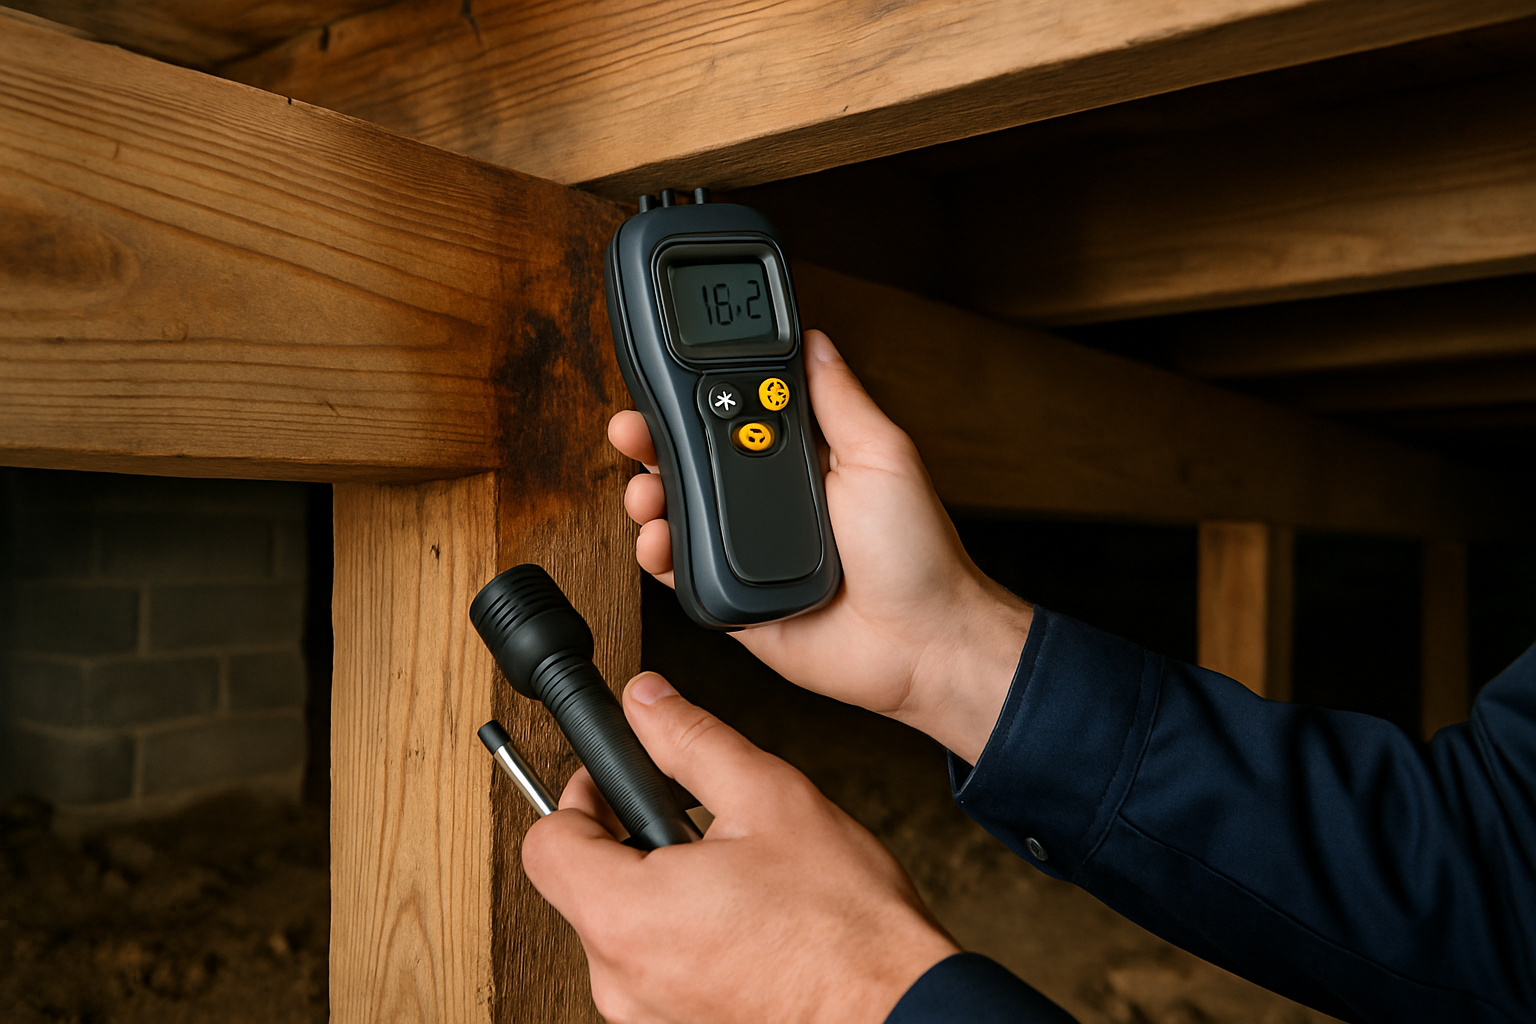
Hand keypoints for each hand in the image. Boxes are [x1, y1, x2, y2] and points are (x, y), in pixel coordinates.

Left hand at [522, 672, 959, 1023]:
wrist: (896, 1010)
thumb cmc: (845, 926)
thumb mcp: (767, 797)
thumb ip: (691, 740)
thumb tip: (646, 702)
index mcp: (627, 915)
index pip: (545, 845)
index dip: (578, 797)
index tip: (613, 781)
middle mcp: (622, 979)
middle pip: (580, 889)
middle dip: (626, 842)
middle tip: (687, 821)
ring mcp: (647, 1017)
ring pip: (620, 932)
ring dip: (658, 892)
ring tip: (730, 874)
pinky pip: (654, 970)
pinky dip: (682, 938)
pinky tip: (741, 919)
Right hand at [610, 329, 1031, 762]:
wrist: (919, 642)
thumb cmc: (918, 554)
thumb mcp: (884, 457)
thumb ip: (840, 400)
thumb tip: (815, 339)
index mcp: (804, 461)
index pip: (735, 415)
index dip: (696, 396)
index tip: (666, 379)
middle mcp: (771, 502)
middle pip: (693, 461)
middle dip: (656, 442)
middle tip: (635, 430)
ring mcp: (747, 550)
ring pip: (678, 513)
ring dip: (650, 496)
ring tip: (646, 492)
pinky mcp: (734, 597)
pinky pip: (680, 571)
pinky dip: (658, 554)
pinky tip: (658, 540)